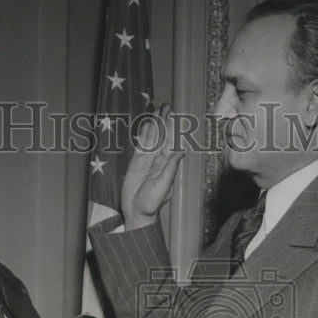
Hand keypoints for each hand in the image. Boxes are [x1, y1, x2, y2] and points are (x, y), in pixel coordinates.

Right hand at [120, 103, 184, 229]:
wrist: (136, 212)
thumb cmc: (151, 203)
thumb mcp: (163, 185)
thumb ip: (171, 167)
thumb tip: (181, 150)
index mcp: (167, 164)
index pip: (170, 141)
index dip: (172, 127)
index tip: (174, 114)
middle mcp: (158, 159)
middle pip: (162, 136)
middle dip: (164, 121)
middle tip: (166, 105)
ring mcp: (147, 160)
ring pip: (151, 137)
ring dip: (155, 124)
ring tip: (157, 109)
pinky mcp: (136, 162)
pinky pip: (141, 144)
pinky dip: (143, 134)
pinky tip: (146, 124)